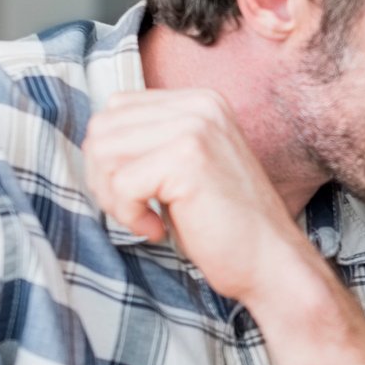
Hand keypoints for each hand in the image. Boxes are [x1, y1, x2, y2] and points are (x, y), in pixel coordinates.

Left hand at [82, 88, 318, 307]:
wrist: (271, 262)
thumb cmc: (225, 225)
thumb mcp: (186, 167)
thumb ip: (150, 142)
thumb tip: (93, 142)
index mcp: (199, 101)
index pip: (116, 109)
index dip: (112, 156)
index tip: (139, 191)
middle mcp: (198, 105)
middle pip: (103, 128)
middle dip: (104, 177)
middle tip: (135, 209)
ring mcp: (194, 128)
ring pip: (104, 153)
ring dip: (113, 196)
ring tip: (145, 218)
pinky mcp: (187, 159)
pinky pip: (121, 184)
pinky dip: (129, 216)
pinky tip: (158, 228)